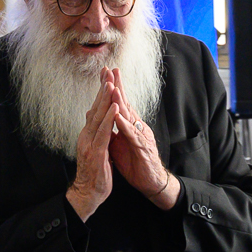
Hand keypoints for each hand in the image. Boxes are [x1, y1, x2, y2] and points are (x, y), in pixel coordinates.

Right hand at [67, 72, 117, 221]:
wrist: (87, 194)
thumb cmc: (95, 174)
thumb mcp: (98, 151)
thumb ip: (100, 137)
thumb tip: (104, 126)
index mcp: (88, 135)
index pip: (95, 110)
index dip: (100, 94)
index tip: (105, 77)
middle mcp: (86, 136)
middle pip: (95, 108)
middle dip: (101, 90)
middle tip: (107, 72)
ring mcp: (89, 143)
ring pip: (98, 117)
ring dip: (105, 100)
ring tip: (111, 84)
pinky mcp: (96, 152)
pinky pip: (103, 133)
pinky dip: (109, 119)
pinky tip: (115, 108)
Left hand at [104, 69, 178, 209]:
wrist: (150, 181)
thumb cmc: (135, 162)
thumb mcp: (119, 144)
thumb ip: (112, 130)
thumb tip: (101, 120)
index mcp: (129, 125)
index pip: (120, 103)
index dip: (113, 88)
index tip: (105, 74)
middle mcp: (136, 126)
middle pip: (126, 103)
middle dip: (118, 86)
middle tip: (111, 70)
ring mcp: (140, 136)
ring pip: (129, 116)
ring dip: (120, 102)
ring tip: (112, 88)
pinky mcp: (142, 148)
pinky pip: (133, 135)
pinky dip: (125, 125)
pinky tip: (117, 117)